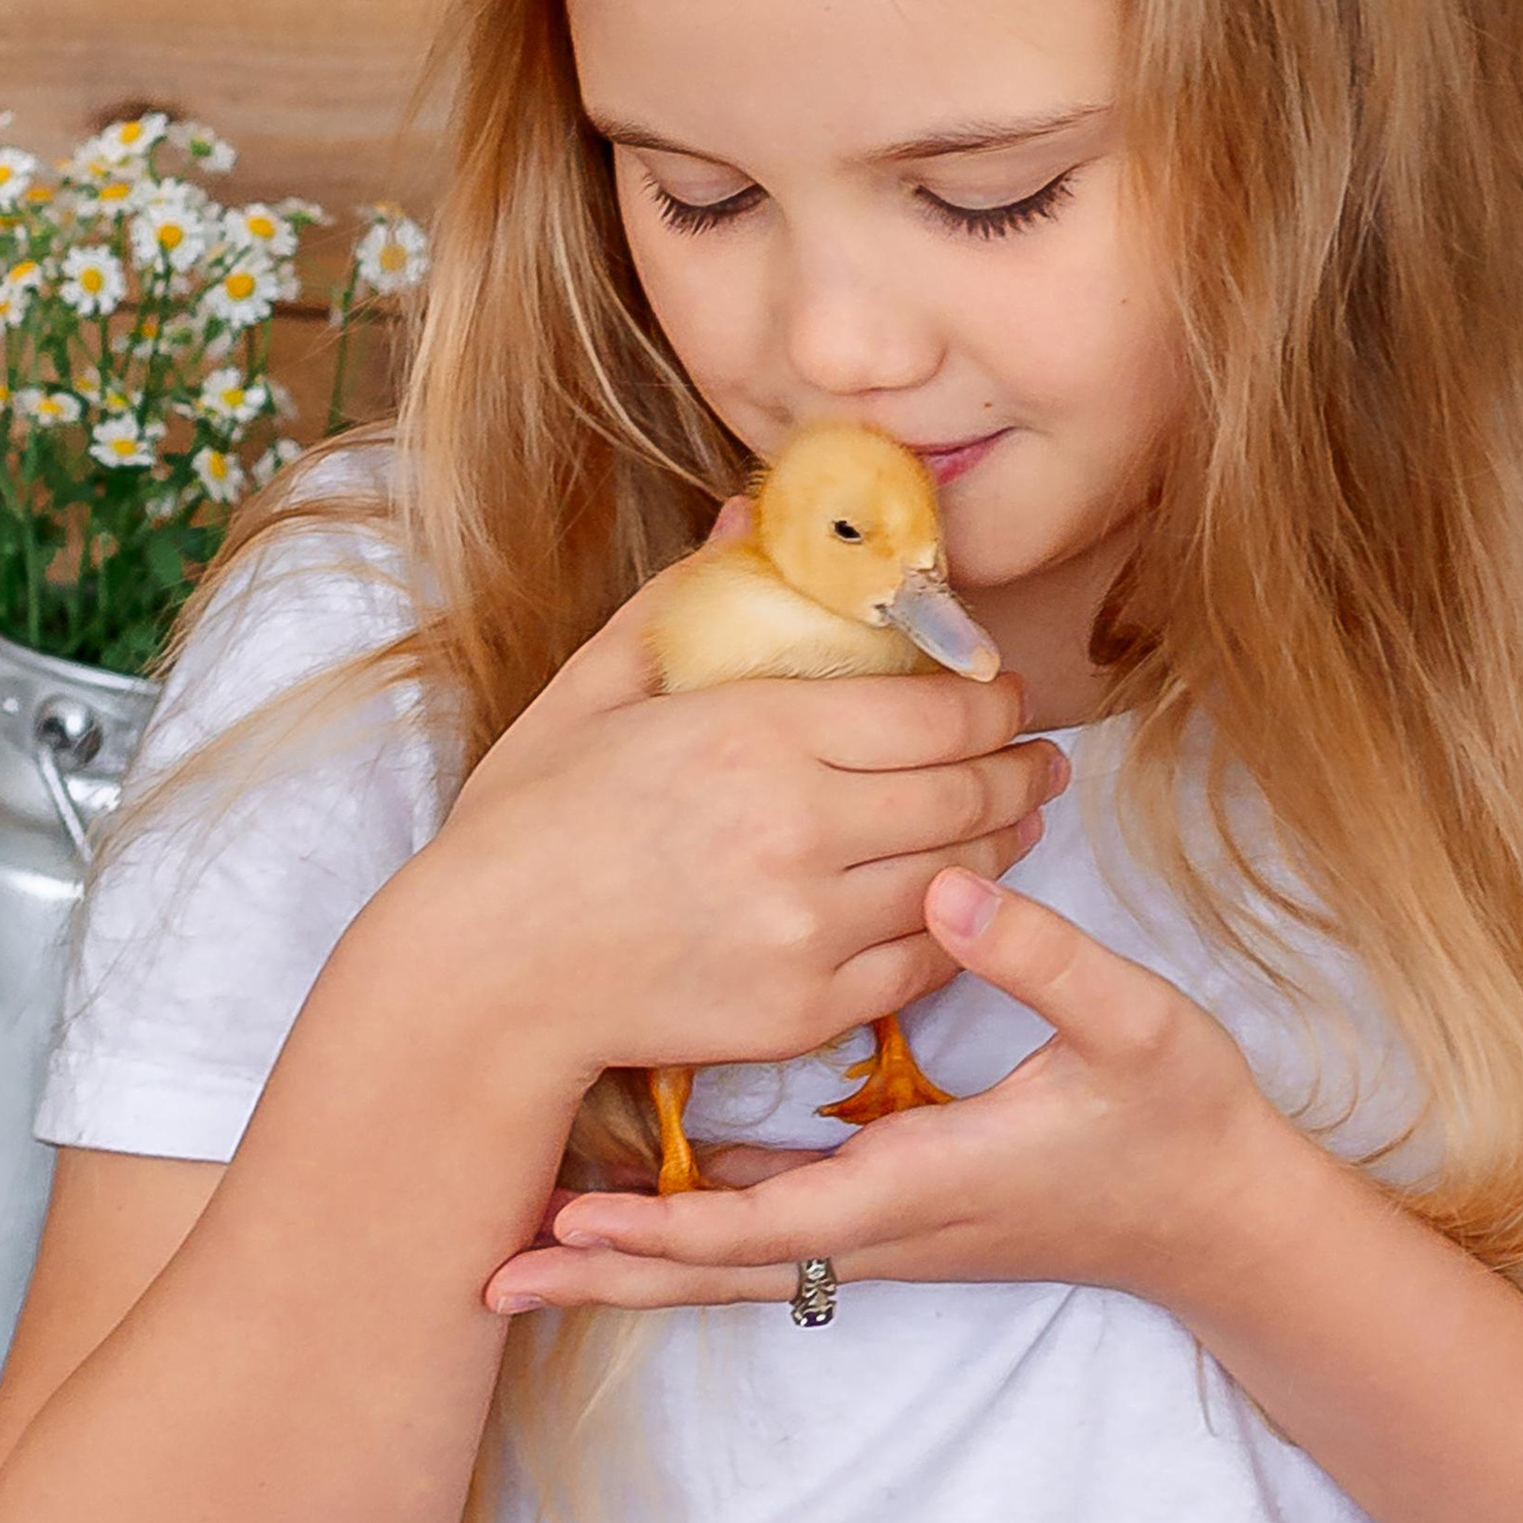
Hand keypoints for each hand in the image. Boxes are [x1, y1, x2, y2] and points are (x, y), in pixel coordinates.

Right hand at [398, 530, 1067, 1094]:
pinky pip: (921, 967)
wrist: (484, 973)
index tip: (1003, 694)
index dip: (995, 703)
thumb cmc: (529, 823)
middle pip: (967, 795)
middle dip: (1019, 771)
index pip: (938, 714)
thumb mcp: (593, 688)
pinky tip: (957, 902)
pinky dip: (954, 929)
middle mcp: (798, 832)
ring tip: (1016, 823)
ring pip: (958, 880)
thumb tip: (752, 513)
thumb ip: (687, 598)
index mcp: (756, 735)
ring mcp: (808, 929)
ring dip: (1004, 847)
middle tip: (1038, 760)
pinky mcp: (806, 1010)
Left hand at [481, 867, 1291, 1320]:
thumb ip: (1039, 958)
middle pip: (722, 1271)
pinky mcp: (894, 1218)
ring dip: (635, 1263)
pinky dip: (695, 1236)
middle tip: (495, 1270)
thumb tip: (947, 890)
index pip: (771, 1226)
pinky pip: (773, 1240)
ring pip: (737, 1265)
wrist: (1224, 1221)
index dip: (666, 1230)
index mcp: (923, 1186)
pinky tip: (636, 1204)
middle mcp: (887, 1230)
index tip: (569, 1218)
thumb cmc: (1180, 1123)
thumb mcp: (1132, 1026)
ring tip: (526, 1248)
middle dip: (609, 1276)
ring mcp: (887, 1235)